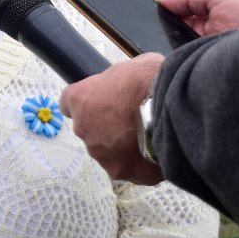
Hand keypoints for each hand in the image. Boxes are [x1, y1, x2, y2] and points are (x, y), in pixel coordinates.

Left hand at [59, 53, 165, 184]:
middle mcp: (83, 129)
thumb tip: (129, 85)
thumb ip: (120, 81)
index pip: (68, 104)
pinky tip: (153, 152)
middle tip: (130, 120)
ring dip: (120, 146)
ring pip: (106, 152)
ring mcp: (100, 154)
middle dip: (106, 126)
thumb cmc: (150, 81)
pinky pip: (126, 168)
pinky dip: (137, 163)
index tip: (100, 103)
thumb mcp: (131, 66)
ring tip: (146, 137)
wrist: (170, 109)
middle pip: (89, 130)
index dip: (86, 103)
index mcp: (80, 99)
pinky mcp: (119, 171)